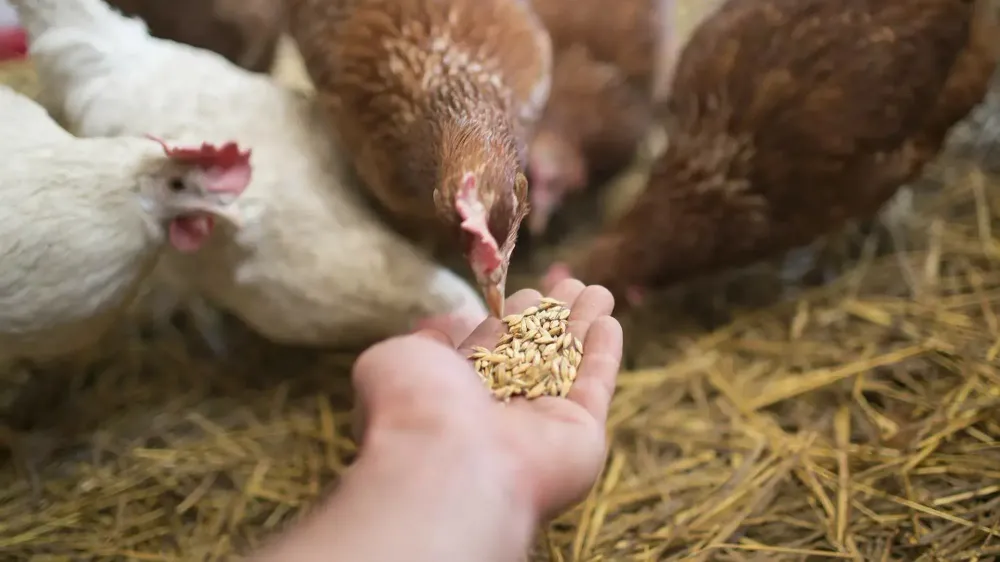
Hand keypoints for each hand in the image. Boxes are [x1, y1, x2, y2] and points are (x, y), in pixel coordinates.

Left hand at [352, 279, 622, 519]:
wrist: (447, 465)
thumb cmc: (414, 407)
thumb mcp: (400, 356)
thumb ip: (427, 340)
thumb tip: (446, 325)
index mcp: (459, 390)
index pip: (493, 347)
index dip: (512, 317)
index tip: (529, 291)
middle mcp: (501, 408)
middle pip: (535, 352)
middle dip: (553, 317)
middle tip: (571, 282)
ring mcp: (543, 424)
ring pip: (569, 364)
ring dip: (585, 325)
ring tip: (600, 289)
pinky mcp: (581, 434)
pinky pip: (595, 386)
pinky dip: (604, 354)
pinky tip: (610, 322)